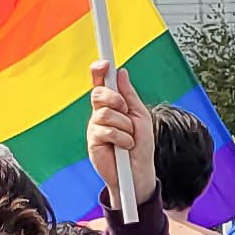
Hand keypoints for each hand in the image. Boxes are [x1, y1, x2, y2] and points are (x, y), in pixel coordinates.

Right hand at [85, 63, 157, 208]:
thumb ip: (129, 95)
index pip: (102, 83)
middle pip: (99, 93)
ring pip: (106, 113)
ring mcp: (95, 126)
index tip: (104, 63)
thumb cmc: (141, 145)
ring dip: (124, 125)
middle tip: (125, 110)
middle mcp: (101, 113)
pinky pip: (106, 130)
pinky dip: (122, 138)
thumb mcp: (140, 116)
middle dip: (115, 99)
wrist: (138, 171)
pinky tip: (124, 146)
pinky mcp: (93, 140)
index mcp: (112, 104)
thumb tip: (121, 72)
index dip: (100, 71)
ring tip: (129, 137)